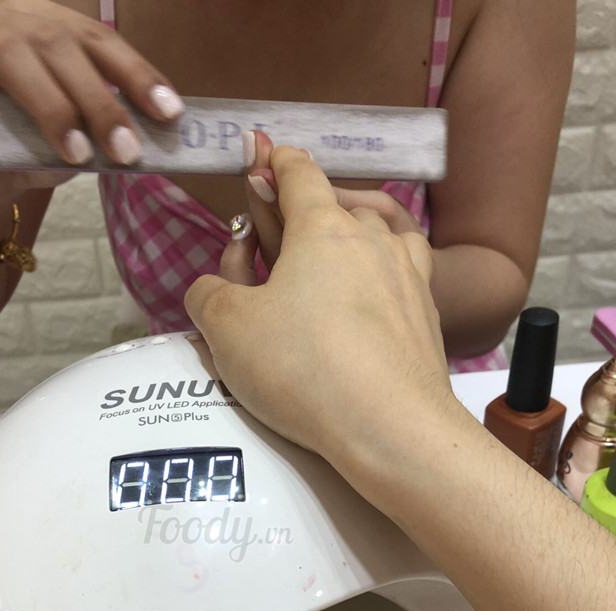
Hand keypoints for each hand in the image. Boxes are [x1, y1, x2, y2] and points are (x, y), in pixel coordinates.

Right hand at [0, 0, 182, 209]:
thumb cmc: (28, 154)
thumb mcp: (77, 143)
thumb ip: (104, 131)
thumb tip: (149, 138)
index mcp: (47, 27)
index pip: (97, 41)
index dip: (135, 73)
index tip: (168, 112)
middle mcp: (3, 21)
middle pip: (57, 44)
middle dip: (98, 100)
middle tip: (126, 150)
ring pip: (5, 51)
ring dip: (48, 103)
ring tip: (73, 151)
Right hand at [185, 145, 453, 513]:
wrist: (389, 427)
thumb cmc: (301, 367)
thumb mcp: (226, 330)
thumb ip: (208, 295)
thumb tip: (211, 287)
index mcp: (322, 226)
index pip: (297, 172)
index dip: (273, 162)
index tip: (260, 158)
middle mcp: (372, 239)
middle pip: (334, 205)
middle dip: (298, 217)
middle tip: (269, 249)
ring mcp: (408, 276)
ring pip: (375, 237)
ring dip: (348, 240)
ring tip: (328, 265)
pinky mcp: (427, 317)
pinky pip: (399, 277)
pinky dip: (378, 277)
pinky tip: (367, 303)